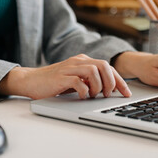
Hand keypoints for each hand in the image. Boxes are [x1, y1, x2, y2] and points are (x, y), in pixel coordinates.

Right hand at [0, 54, 130, 99]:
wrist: (31, 80)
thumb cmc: (53, 83)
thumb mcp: (75, 80)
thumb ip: (89, 80)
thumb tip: (109, 89)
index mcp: (83, 60)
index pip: (107, 67)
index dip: (119, 80)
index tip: (126, 93)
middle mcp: (78, 61)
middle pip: (104, 65)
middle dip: (111, 82)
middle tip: (108, 95)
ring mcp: (69, 68)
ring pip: (94, 71)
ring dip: (98, 86)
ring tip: (94, 95)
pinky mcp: (61, 77)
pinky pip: (79, 81)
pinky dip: (84, 90)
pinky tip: (82, 96)